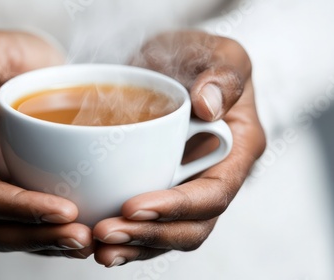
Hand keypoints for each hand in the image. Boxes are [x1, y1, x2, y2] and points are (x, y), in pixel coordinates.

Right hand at [0, 31, 92, 258]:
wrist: (23, 67)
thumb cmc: (5, 57)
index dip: (21, 208)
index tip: (65, 209)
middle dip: (38, 236)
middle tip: (82, 236)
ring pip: (15, 232)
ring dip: (50, 243)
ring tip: (89, 241)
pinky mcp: (23, 186)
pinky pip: (35, 222)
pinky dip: (58, 233)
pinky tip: (90, 232)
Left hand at [93, 31, 265, 266]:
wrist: (174, 64)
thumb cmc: (202, 58)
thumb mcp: (221, 53)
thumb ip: (223, 75)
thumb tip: (208, 106)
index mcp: (237, 152)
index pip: (212, 195)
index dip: (176, 207)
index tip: (133, 205)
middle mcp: (213, 178)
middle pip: (190, 227)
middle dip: (148, 235)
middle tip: (106, 232)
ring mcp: (186, 187)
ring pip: (167, 233)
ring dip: (133, 245)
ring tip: (98, 247)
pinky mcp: (160, 187)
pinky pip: (148, 223)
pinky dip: (126, 236)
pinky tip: (96, 240)